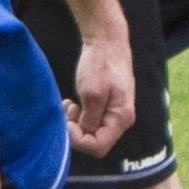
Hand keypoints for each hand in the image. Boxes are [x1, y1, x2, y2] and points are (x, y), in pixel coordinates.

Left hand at [69, 29, 134, 153]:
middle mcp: (121, 119)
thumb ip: (90, 119)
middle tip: (68, 110)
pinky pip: (92, 120)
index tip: (67, 122)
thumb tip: (86, 136)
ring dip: (76, 122)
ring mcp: (115, 112)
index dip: (78, 140)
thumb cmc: (100, 64)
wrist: (107, 41)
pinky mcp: (108, 105)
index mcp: (121, 118)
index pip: (98, 147)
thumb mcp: (91, 93)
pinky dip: (79, 115)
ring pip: (92, 131)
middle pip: (95, 141)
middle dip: (77, 130)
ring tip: (69, 104)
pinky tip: (72, 103)